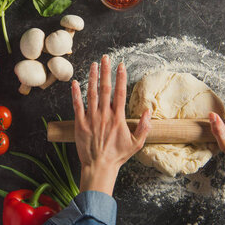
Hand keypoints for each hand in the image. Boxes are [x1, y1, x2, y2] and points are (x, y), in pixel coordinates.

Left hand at [71, 55, 151, 195]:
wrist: (99, 166)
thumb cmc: (118, 156)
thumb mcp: (137, 144)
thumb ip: (145, 127)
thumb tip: (149, 111)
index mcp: (118, 118)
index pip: (120, 93)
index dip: (121, 78)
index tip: (121, 65)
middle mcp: (104, 115)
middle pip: (105, 89)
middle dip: (106, 72)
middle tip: (106, 58)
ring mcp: (91, 118)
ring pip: (92, 94)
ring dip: (93, 78)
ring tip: (94, 65)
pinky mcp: (80, 124)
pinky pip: (77, 105)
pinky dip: (75, 93)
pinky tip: (75, 82)